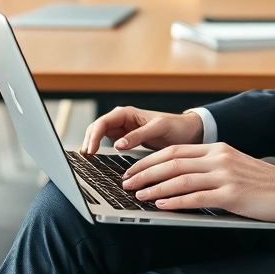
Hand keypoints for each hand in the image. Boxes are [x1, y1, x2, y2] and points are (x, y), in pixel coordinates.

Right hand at [80, 107, 204, 154]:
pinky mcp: (127, 141)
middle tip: (85, 157)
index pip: (102, 122)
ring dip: (91, 145)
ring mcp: (123, 131)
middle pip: (97, 128)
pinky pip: (108, 144)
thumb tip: (116, 145)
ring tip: (86, 159)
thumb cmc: (176, 126)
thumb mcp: (158, 129)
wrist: (189, 132)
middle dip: (88, 141)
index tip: (90, 150)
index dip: (93, 136)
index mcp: (127, 113)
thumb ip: (138, 135)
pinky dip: (100, 150)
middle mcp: (122, 121)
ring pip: (100, 136)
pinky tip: (97, 160)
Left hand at [120, 143, 274, 223]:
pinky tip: (161, 206)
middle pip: (172, 162)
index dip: (150, 160)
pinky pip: (197, 198)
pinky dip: (175, 202)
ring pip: (181, 179)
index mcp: (218, 149)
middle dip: (145, 172)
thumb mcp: (234, 167)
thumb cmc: (264, 184)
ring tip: (138, 195)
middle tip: (126, 182)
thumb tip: (179, 180)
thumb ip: (210, 169)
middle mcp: (219, 158)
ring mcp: (226, 175)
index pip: (175, 151)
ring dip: (155, 188)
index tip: (132, 169)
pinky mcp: (232, 194)